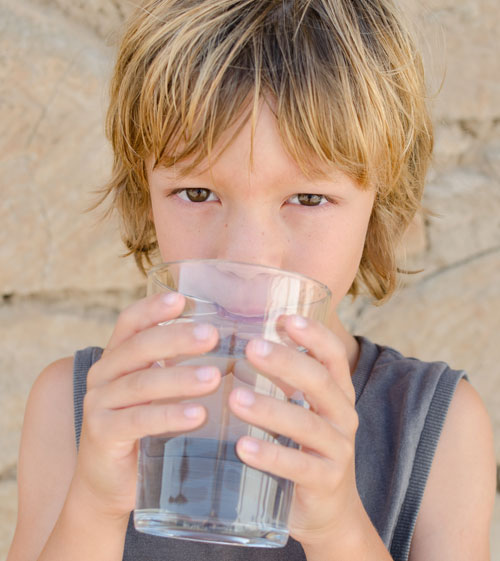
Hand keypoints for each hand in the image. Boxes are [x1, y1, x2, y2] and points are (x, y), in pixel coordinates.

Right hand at [73, 293, 220, 518]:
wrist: (110, 483)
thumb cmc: (145, 428)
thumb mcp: (160, 392)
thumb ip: (181, 367)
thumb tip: (236, 348)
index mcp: (117, 357)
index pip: (130, 323)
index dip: (153, 308)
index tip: (182, 299)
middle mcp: (103, 375)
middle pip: (139, 347)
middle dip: (177, 339)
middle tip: (213, 335)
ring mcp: (98, 404)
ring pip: (142, 383)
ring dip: (180, 378)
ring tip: (214, 377)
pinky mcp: (102, 435)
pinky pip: (139, 421)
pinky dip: (169, 415)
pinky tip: (198, 415)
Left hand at [229, 315, 360, 547]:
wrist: (328, 510)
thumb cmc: (303, 449)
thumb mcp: (300, 410)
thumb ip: (280, 381)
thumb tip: (235, 344)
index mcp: (337, 394)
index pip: (333, 356)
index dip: (314, 335)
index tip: (285, 318)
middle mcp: (343, 417)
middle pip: (320, 383)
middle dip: (286, 362)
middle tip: (251, 347)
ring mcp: (338, 451)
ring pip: (307, 425)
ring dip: (270, 409)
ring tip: (236, 398)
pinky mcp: (325, 482)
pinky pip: (299, 467)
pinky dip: (271, 456)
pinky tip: (243, 447)